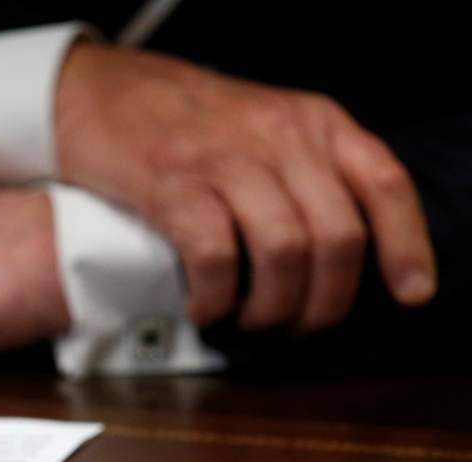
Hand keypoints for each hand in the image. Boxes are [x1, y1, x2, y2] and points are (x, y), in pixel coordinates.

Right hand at [54, 42, 436, 330]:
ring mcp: (224, 159)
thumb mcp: (265, 125)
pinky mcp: (171, 184)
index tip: (409, 292)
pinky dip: (215, 295)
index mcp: (312, 122)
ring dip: (272, 305)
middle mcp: (278, 137)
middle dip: (325, 300)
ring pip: (285, 250)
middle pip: (337, 234)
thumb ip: (305, 170)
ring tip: (250, 319)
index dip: (406, 246)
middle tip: (298, 325)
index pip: (383, 183)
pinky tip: (205, 306)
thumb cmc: (181, 119)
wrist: (99, 90)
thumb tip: (336, 252)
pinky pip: (214, 255)